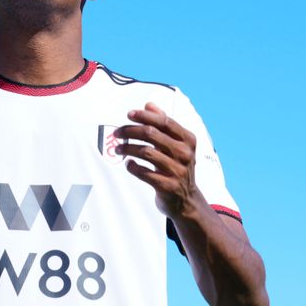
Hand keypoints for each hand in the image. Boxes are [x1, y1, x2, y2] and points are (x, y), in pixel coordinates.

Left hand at [114, 102, 199, 217]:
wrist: (186, 200)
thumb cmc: (177, 166)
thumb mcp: (176, 144)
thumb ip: (164, 123)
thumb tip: (149, 105)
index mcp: (188, 140)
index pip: (164, 121)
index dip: (145, 116)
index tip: (129, 114)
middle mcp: (185, 154)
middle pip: (151, 134)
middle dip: (130, 130)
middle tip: (117, 133)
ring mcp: (177, 171)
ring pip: (145, 152)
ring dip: (127, 148)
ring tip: (118, 148)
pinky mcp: (168, 186)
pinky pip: (144, 172)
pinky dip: (133, 167)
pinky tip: (128, 164)